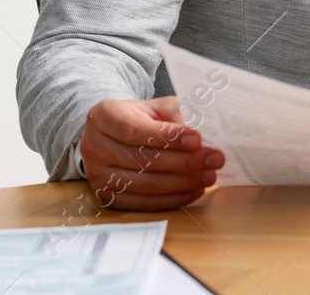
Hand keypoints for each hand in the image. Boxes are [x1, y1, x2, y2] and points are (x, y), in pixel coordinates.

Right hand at [80, 97, 225, 210]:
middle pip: (143, 160)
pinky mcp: (106, 196)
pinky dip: (172, 199)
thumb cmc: (139, 117)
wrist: (113, 134)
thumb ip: (174, 113)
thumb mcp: (155, 106)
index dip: (168, 137)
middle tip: (215, 160)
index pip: (136, 131)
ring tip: (209, 176)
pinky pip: (143, 203)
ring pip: (145, 184)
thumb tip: (197, 133)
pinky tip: (194, 190)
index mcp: (103, 116)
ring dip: (183, 183)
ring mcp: (97, 175)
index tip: (197, 139)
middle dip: (185, 162)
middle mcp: (94, 146)